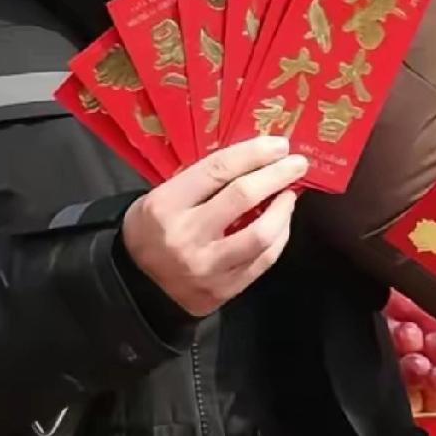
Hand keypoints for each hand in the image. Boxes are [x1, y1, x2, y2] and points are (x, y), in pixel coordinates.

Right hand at [122, 136, 307, 316]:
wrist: (137, 285)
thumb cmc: (155, 228)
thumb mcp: (165, 195)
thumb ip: (205, 180)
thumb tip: (258, 158)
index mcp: (166, 205)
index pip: (217, 170)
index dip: (254, 154)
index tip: (280, 145)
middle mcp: (186, 236)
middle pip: (243, 197)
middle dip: (277, 175)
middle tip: (297, 163)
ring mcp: (206, 268)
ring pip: (261, 234)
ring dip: (283, 210)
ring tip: (288, 196)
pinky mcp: (223, 291)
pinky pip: (264, 260)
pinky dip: (279, 237)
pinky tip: (281, 223)